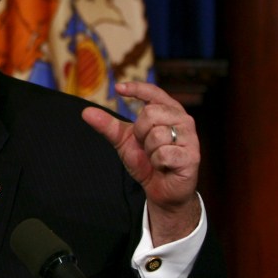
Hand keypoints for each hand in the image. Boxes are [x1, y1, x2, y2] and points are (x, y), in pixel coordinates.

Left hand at [81, 80, 201, 245]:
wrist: (159, 188)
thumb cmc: (146, 160)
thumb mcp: (124, 141)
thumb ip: (108, 126)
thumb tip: (85, 112)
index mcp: (168, 111)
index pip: (154, 93)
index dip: (137, 88)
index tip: (119, 88)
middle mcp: (183, 120)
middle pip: (151, 113)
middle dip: (140, 132)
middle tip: (145, 145)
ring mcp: (190, 138)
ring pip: (157, 135)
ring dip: (148, 150)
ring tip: (156, 157)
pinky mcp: (191, 156)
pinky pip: (163, 153)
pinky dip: (156, 162)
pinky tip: (163, 166)